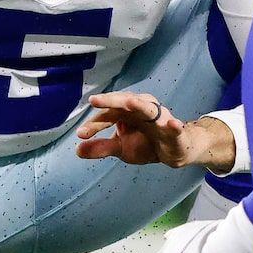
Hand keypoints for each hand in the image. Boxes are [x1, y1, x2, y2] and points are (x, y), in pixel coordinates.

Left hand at [75, 91, 233, 168]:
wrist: (173, 152)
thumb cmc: (145, 143)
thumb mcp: (120, 148)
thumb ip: (100, 147)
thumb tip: (77, 149)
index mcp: (126, 112)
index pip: (107, 114)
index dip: (94, 124)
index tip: (81, 134)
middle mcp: (141, 109)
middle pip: (123, 103)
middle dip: (110, 101)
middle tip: (94, 100)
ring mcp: (159, 118)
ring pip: (148, 108)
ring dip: (139, 104)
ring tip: (129, 102)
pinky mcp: (174, 130)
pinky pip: (175, 127)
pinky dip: (174, 125)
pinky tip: (174, 124)